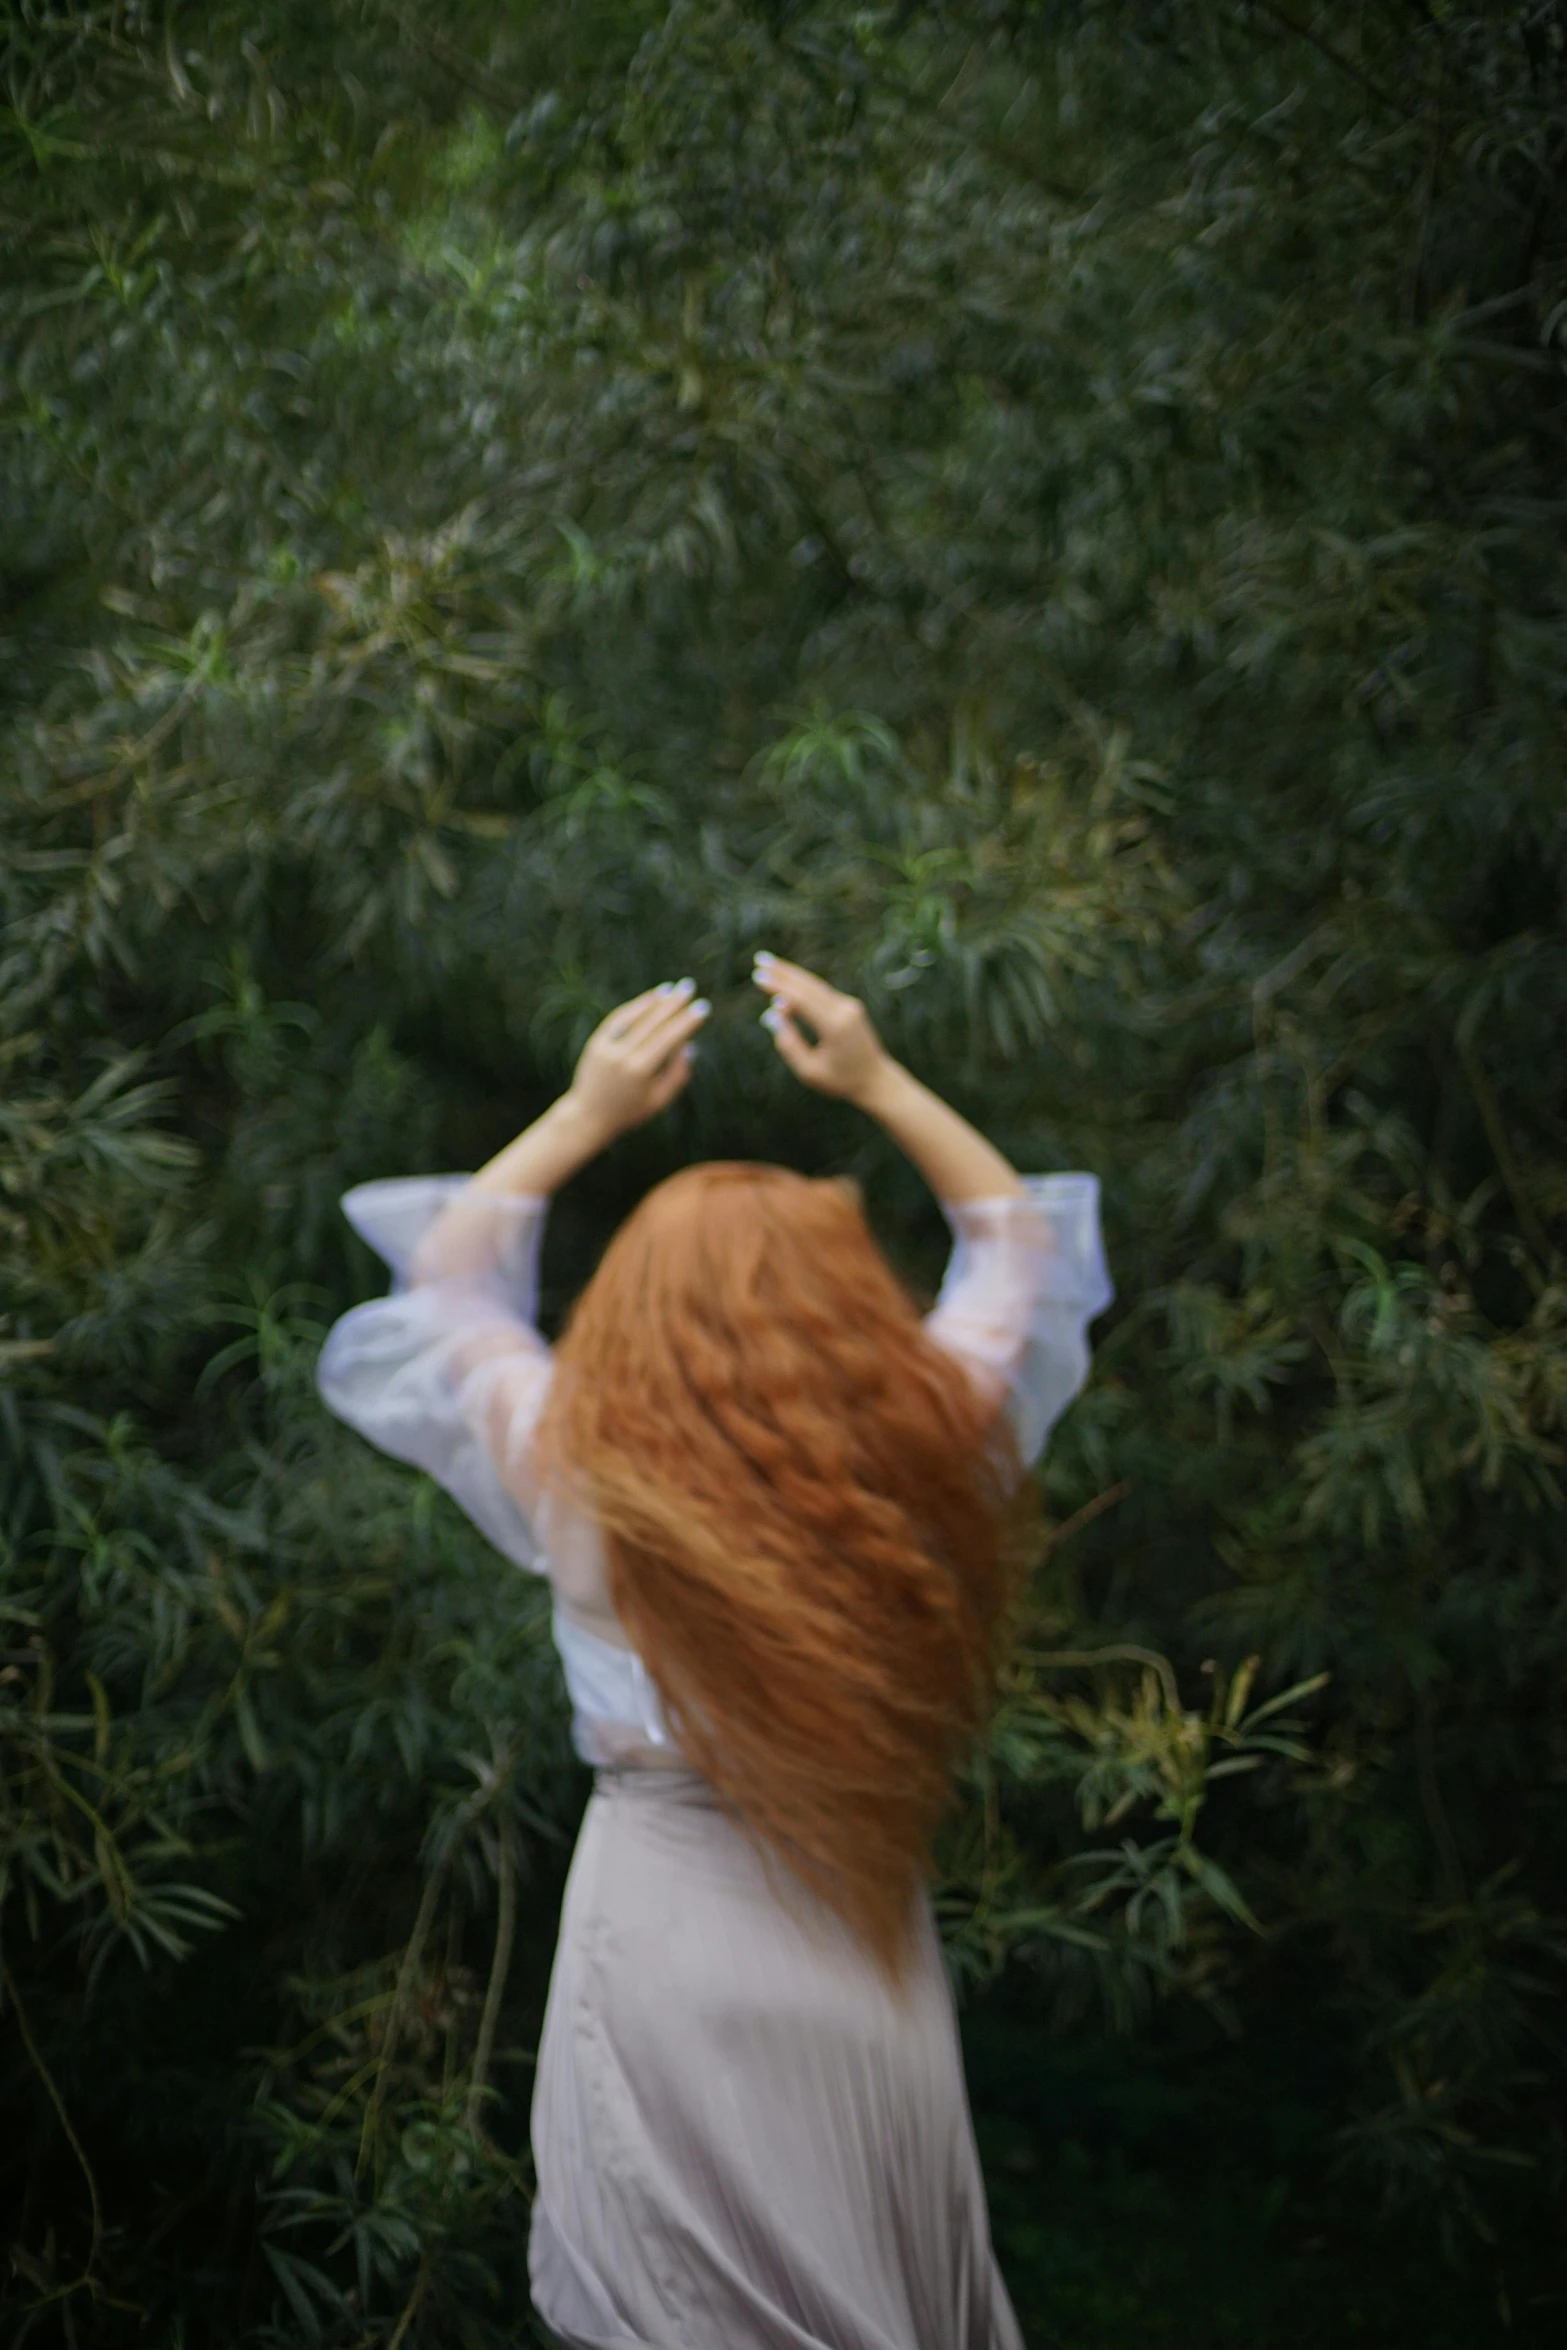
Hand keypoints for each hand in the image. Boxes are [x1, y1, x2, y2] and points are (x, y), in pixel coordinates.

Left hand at [567, 979, 708, 1139]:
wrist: (589, 1116)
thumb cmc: (630, 1111)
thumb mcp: (659, 1100)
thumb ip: (677, 1075)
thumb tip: (690, 1045)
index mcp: (639, 1071)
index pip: (667, 1039)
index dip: (686, 1022)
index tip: (702, 1007)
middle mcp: (621, 1056)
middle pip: (651, 1023)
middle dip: (672, 1004)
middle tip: (689, 987)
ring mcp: (606, 1047)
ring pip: (633, 1017)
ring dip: (653, 1001)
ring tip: (672, 989)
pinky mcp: (596, 1043)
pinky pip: (618, 1020)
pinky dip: (635, 1007)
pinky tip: (650, 999)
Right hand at [750, 952, 889, 1103]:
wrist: (876, 1079)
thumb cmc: (840, 1080)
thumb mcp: (809, 1071)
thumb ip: (789, 1044)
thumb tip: (772, 1014)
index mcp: (834, 1027)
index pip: (802, 1000)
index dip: (779, 987)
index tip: (758, 977)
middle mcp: (844, 1010)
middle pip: (809, 985)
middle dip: (782, 971)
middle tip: (759, 959)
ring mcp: (849, 1006)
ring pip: (815, 986)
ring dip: (791, 975)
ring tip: (768, 965)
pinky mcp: (849, 1006)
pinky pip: (821, 993)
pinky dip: (802, 987)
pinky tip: (785, 984)